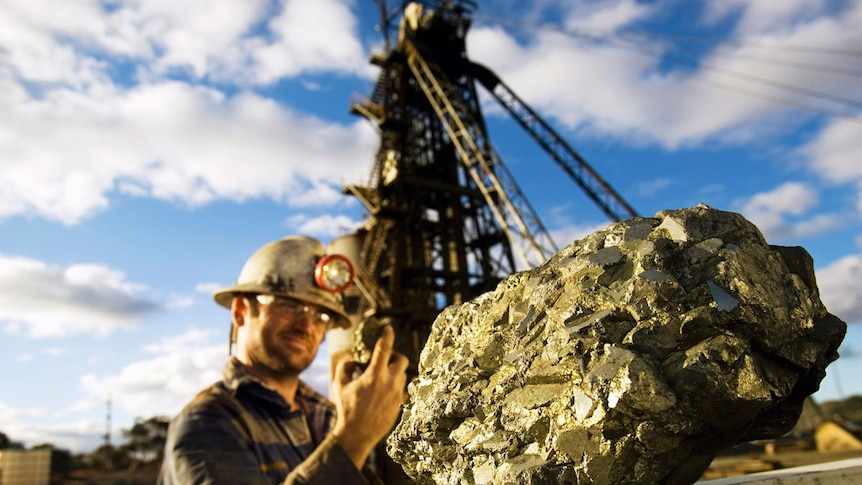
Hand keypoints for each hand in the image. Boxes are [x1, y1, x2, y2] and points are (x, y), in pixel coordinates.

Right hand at [331, 325, 408, 468]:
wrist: (357, 435)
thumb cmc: (346, 409)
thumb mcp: (339, 385)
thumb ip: (344, 366)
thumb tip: (353, 359)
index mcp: (375, 375)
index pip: (384, 348)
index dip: (387, 335)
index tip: (388, 327)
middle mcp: (389, 383)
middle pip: (402, 360)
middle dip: (395, 356)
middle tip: (386, 359)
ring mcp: (397, 395)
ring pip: (402, 375)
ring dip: (394, 372)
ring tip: (381, 378)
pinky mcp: (399, 404)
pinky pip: (400, 389)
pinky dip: (393, 386)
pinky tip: (382, 393)